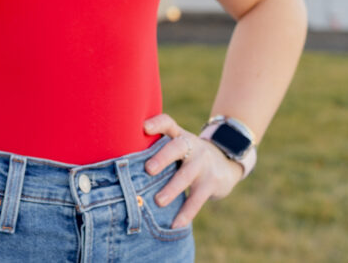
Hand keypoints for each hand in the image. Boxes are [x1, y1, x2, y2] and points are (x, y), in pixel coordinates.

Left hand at [143, 113, 244, 229]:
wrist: (226, 163)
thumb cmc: (188, 156)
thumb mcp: (177, 146)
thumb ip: (157, 149)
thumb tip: (121, 164)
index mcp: (179, 135)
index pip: (168, 123)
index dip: (157, 123)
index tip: (143, 127)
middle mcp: (192, 146)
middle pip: (177, 147)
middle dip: (163, 158)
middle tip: (148, 169)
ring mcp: (203, 163)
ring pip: (186, 175)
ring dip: (172, 189)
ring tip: (158, 202)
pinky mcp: (213, 182)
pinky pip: (198, 198)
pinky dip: (186, 212)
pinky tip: (176, 224)